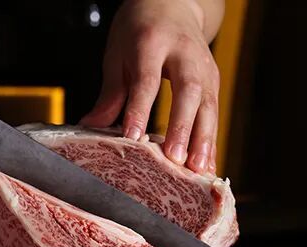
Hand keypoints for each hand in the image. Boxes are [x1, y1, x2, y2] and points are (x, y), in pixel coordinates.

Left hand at [80, 0, 222, 173]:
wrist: (172, 4)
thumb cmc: (139, 30)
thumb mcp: (118, 55)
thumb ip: (111, 93)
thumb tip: (91, 126)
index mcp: (152, 43)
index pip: (147, 80)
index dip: (140, 110)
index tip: (134, 137)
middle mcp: (184, 54)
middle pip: (187, 91)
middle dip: (182, 126)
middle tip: (174, 158)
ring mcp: (205, 67)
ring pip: (208, 105)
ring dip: (204, 139)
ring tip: (197, 169)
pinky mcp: (214, 81)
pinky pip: (214, 113)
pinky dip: (211, 140)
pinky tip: (207, 164)